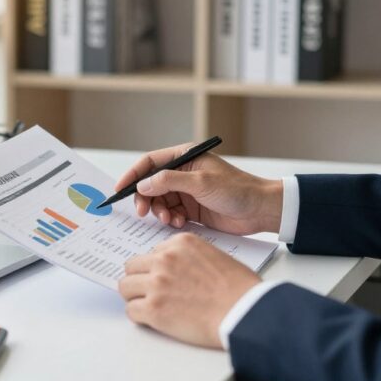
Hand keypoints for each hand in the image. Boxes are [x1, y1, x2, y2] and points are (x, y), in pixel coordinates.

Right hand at [114, 143, 282, 235]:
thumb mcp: (201, 183)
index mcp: (185, 157)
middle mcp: (183, 172)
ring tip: (169, 220)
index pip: (150, 162)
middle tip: (144, 212)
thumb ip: (169, 181)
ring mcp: (186, 191)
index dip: (133, 175)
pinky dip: (170, 220)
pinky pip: (170, 214)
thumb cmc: (237, 189)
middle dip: (145, 198)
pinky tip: (179, 223)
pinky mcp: (191, 209)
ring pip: (159, 201)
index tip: (120, 189)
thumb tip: (143, 184)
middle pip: (151, 184)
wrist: (260, 210)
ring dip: (159, 212)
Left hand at [119, 232, 261, 347]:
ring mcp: (156, 283)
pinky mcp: (154, 309)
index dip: (154, 268)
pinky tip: (152, 319)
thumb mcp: (213, 255)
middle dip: (139, 280)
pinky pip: (131, 310)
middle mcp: (164, 259)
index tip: (159, 278)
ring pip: (125, 287)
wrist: (244, 311)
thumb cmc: (238, 288)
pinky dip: (139, 316)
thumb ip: (188, 257)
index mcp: (179, 243)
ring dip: (135, 297)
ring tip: (148, 306)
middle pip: (132, 267)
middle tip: (148, 292)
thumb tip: (175, 269)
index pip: (151, 253)